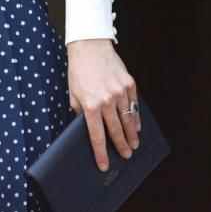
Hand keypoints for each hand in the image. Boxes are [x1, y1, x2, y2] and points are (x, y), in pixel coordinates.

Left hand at [67, 39, 139, 171]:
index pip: (97, 136)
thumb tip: (87, 127)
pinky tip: (137, 125)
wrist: (90, 47)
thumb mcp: (73, 94)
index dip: (101, 153)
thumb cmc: (79, 71)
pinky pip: (134, 105)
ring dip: (132, 134)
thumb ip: (80, 112)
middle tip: (126, 156)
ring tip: (134, 145)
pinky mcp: (129, 83)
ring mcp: (120, 92)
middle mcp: (107, 100)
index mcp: (90, 105)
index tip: (104, 165)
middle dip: (121, 146)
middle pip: (116, 130)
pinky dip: (136, 117)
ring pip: (128, 119)